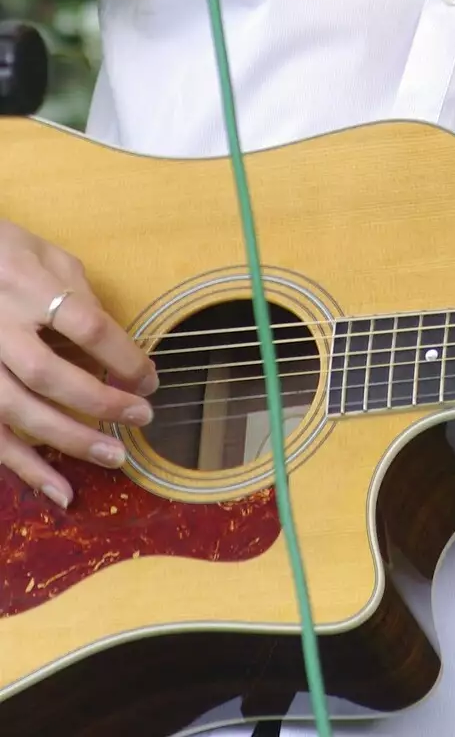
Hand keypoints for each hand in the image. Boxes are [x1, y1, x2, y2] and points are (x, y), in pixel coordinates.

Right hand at [0, 222, 157, 507]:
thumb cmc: (7, 253)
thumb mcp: (49, 257)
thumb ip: (80, 297)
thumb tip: (114, 347)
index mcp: (27, 286)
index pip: (86, 325)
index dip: (124, 356)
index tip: (150, 378)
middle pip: (49, 373)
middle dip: (99, 402)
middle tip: (143, 417)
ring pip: (17, 411)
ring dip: (68, 439)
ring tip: (113, 456)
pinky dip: (26, 468)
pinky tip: (60, 490)